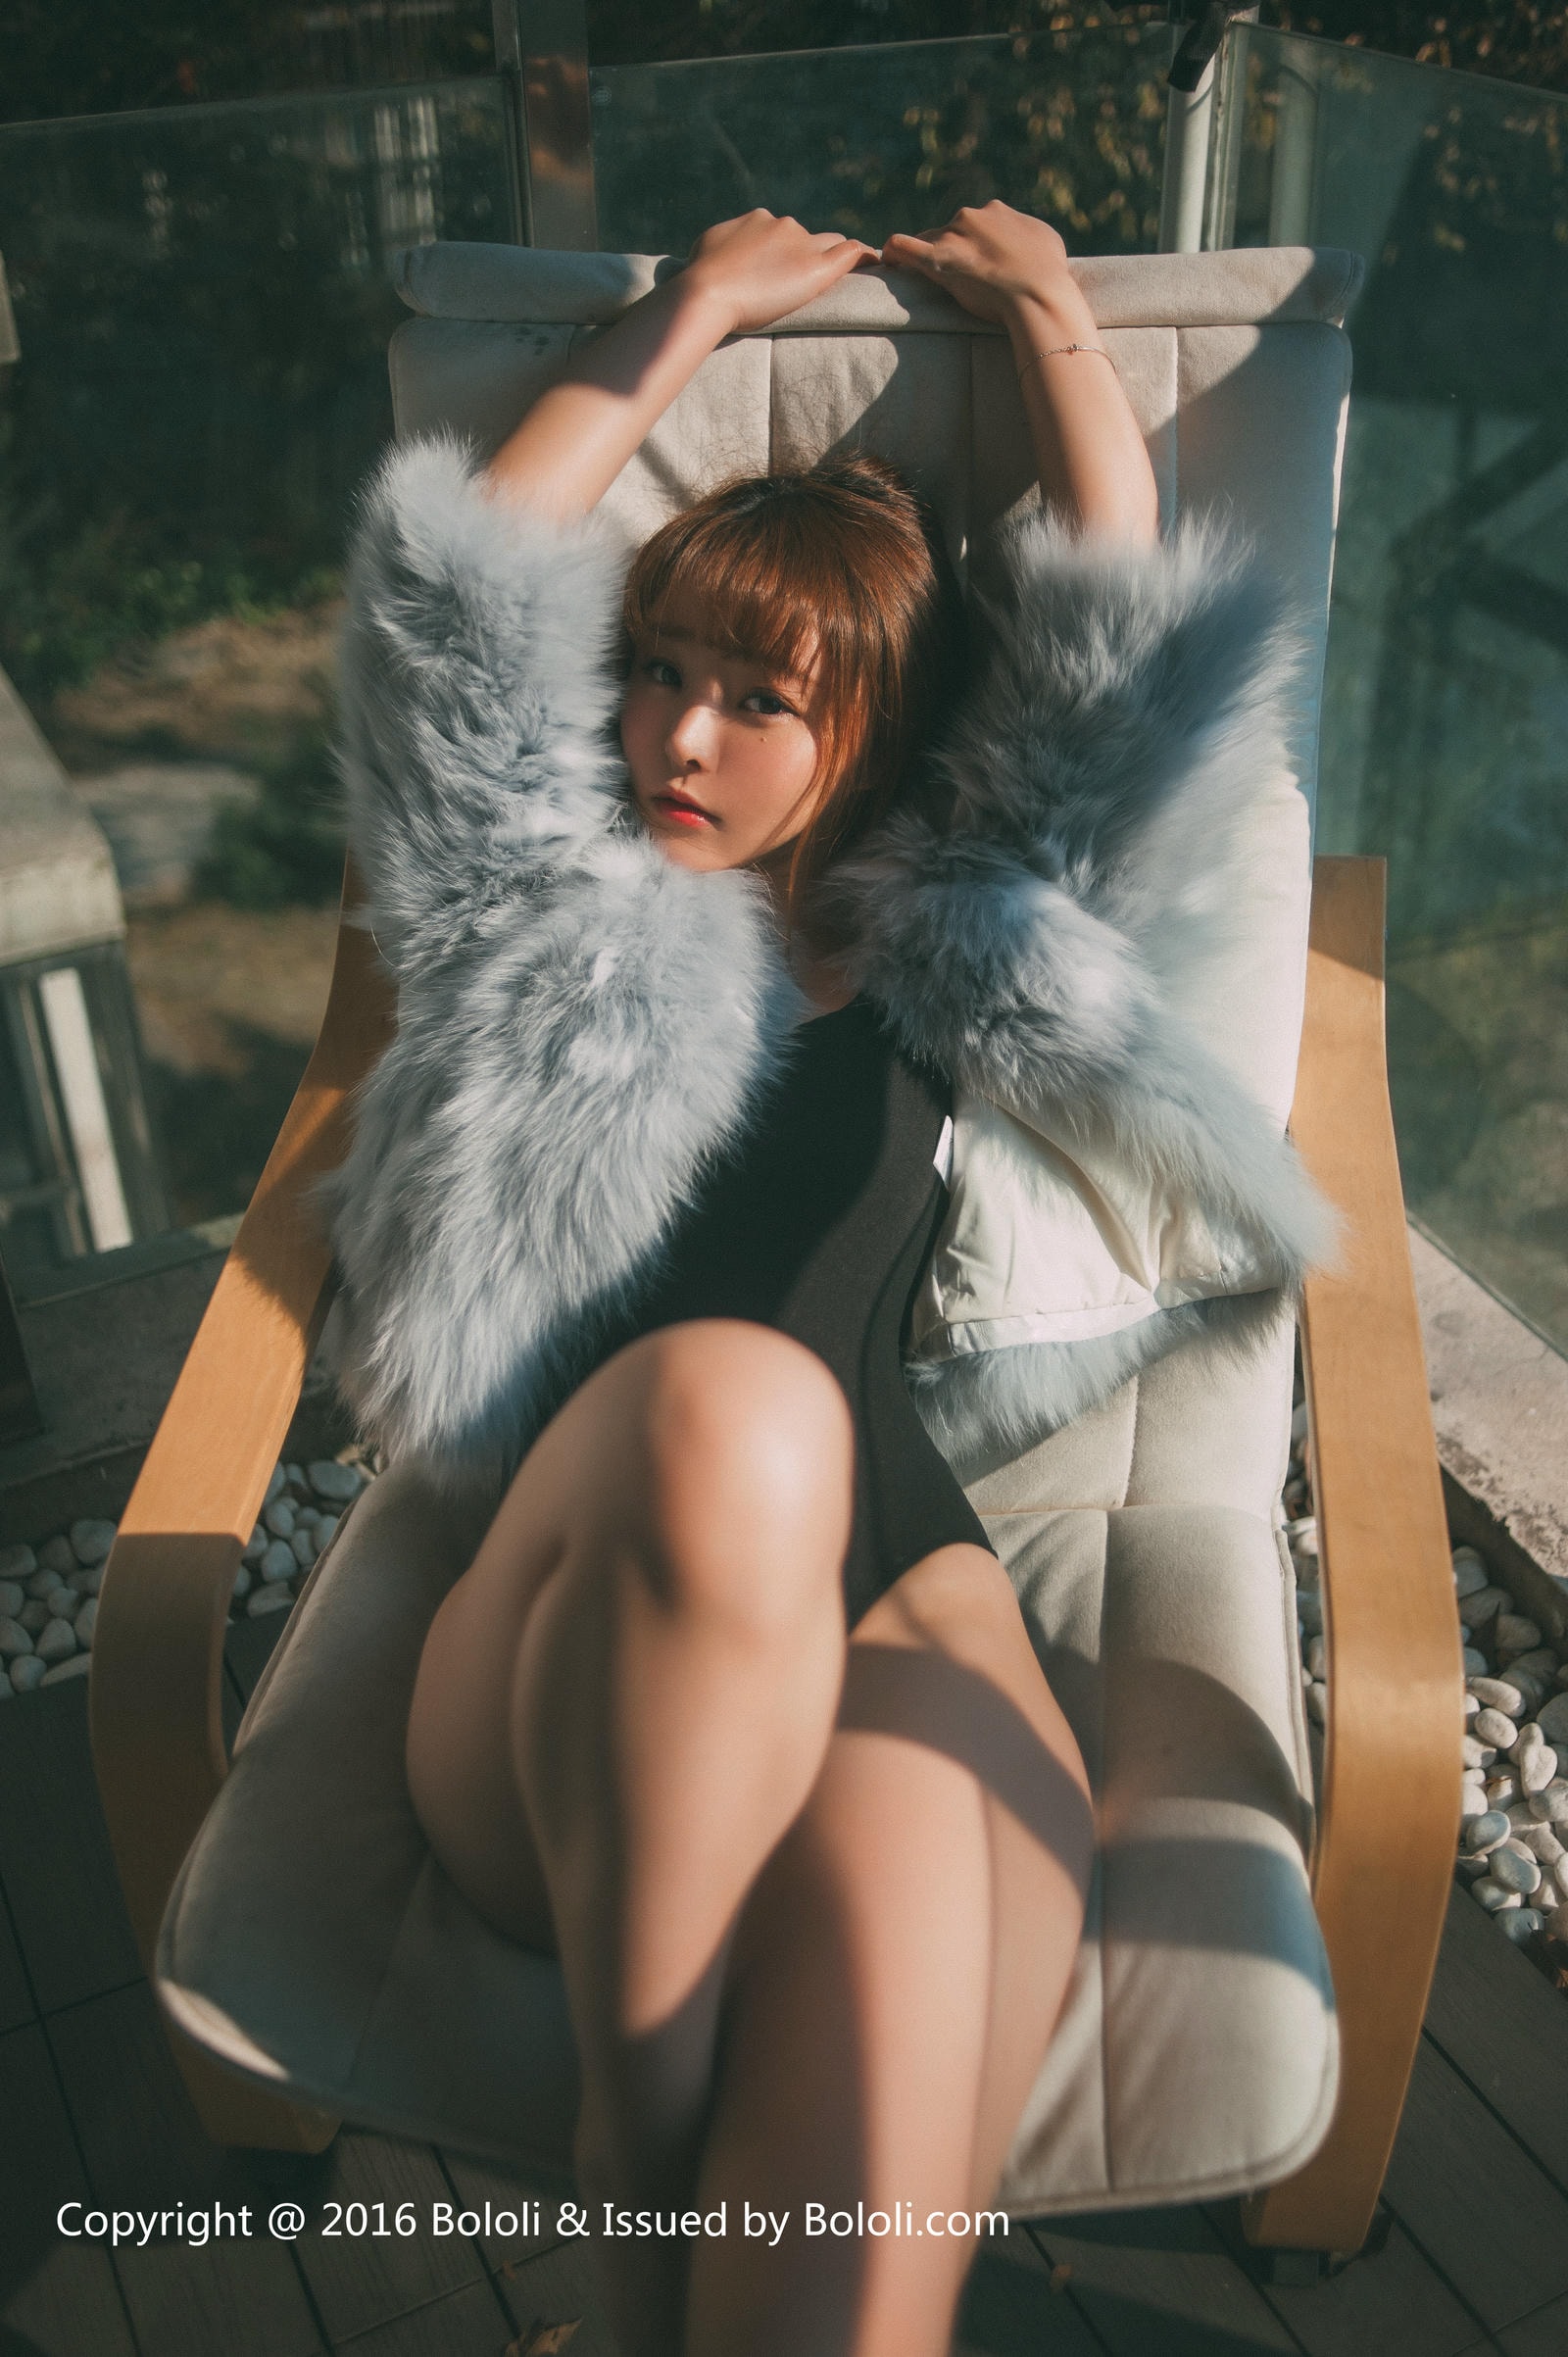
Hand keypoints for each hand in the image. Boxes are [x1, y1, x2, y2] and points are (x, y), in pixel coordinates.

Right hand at [681, 210, 875, 336]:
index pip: (784, 234)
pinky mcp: (816, 268)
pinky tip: (878, 262)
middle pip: (810, 238)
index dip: (788, 253)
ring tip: (846, 279)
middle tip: (808, 285)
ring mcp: (802, 244)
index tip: (786, 271)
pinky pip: (852, 253)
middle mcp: (784, 225)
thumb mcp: (709, 248)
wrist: (708, 291)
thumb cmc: (700, 275)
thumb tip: (724, 252)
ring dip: (834, 260)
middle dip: (810, 256)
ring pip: (831, 244)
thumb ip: (727, 245)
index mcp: (759, 220)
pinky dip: (865, 256)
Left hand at [881, 200, 1086, 332]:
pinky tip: (887, 260)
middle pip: (951, 230)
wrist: (1039, 291)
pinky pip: (903, 247)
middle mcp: (972, 216)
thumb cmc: (1049, 272)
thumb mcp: (1046, 241)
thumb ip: (1028, 235)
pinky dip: (894, 252)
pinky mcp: (938, 259)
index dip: (974, 244)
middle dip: (953, 250)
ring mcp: (953, 235)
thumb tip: (1025, 240)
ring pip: (930, 239)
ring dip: (927, 254)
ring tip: (920, 273)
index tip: (976, 265)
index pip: (976, 224)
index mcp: (996, 211)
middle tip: (959, 278)